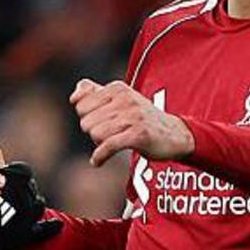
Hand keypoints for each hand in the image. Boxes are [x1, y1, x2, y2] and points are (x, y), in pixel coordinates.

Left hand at [70, 78, 195, 165]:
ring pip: (95, 134)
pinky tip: (97, 162)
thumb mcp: (119, 99)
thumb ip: (93, 92)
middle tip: (110, 135)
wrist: (174, 134)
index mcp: (117, 88)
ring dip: (99, 144)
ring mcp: (133, 116)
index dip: (87, 118)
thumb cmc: (140, 118)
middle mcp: (125, 99)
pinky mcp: (139, 134)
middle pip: (86, 122)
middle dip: (93, 132)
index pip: (81, 105)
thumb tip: (74, 96)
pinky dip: (99, 157)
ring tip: (112, 143)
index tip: (101, 123)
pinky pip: (108, 146)